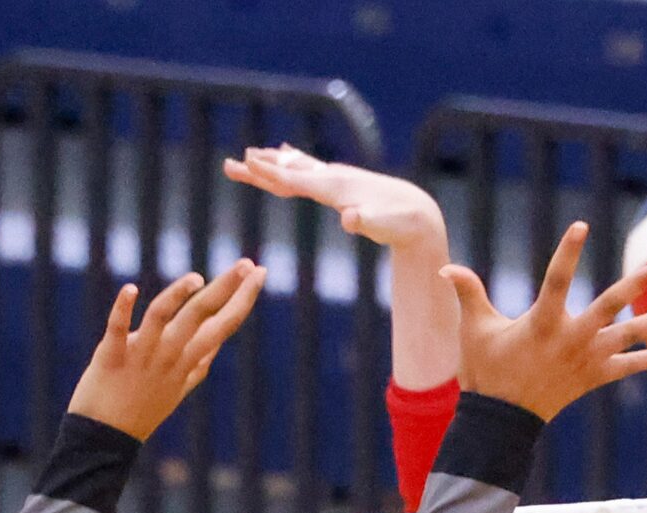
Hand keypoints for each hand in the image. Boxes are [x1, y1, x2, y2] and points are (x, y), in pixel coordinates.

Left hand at [66, 260, 264, 439]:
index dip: (243, 298)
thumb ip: (197, 365)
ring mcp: (141, 356)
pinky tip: (131, 288)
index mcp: (188, 361)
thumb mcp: (177, 390)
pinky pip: (117, 329)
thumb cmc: (142, 412)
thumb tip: (216, 346)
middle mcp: (169, 356)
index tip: (260, 272)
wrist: (105, 440)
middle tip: (247, 264)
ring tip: (197, 279)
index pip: (223, 325)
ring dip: (180, 295)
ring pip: (163, 318)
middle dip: (227, 289)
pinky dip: (123, 308)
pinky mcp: (110, 357)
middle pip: (203, 316)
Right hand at [221, 145, 447, 251]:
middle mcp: (332, 177)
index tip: (244, 164)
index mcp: (335, 187)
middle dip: (259, 169)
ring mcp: (336, 178)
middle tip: (228, 164)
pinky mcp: (341, 184)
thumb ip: (365, 221)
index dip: (269, 174)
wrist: (418, 213)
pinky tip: (285, 152)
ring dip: (271, 163)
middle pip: (288, 171)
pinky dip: (291, 161)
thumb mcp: (382, 226)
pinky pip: (309, 169)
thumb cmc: (399, 223)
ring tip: (248, 156)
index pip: (294, 180)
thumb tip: (350, 218)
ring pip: (296, 167)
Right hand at [443, 224, 646, 421]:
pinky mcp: (595, 377)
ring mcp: (587, 359)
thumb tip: (444, 266)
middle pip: (612, 305)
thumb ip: (468, 292)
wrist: (502, 421)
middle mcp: (571, 338)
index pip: (557, 278)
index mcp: (542, 321)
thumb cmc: (486, 371)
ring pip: (632, 336)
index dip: (569, 251)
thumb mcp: (475, 330)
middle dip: (639, 283)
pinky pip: (630, 368)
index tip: (582, 225)